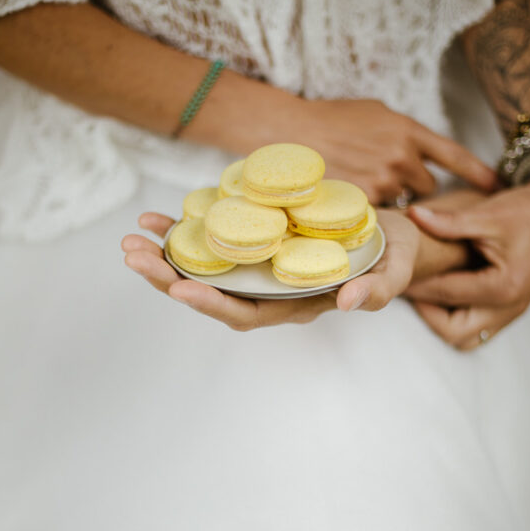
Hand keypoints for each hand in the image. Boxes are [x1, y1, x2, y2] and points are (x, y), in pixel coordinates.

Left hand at [121, 210, 421, 328]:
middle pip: (212, 293)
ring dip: (166, 256)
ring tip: (133, 237)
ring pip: (205, 268)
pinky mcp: (256, 241)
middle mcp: (269, 289)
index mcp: (296, 304)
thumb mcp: (396, 271)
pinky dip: (184, 229)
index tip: (180, 291)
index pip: (248, 314)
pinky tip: (157, 217)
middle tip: (133, 256)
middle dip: (169, 278)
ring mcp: (259, 266)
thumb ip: (376, 291)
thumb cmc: (394, 255)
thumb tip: (347, 304)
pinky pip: (214, 238)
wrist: (390, 234)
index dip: (213, 305)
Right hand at [293, 99, 496, 204]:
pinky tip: (349, 191)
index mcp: (408, 130)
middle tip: (386, 176)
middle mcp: (401, 157)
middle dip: (413, 185)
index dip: (478, 173)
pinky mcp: (362, 202)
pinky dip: (369, 207)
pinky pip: (378, 213)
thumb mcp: (375, 113)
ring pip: (400, 202)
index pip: (455, 156)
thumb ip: (402, 133)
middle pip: (427, 186)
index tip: (495, 185)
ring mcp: (382, 182)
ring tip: (359, 179)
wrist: (290, 133)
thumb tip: (417, 152)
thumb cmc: (329, 120)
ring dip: (388, 197)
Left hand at [405, 163, 529, 348]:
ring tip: (425, 294)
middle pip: (453, 331)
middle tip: (409, 288)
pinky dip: (456, 319)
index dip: (416, 285)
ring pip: (465, 338)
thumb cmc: (527, 211)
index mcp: (502, 286)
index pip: (446, 294)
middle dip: (426, 312)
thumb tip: (412, 215)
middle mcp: (509, 306)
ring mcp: (512, 312)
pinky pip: (477, 330)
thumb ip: (446, 221)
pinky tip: (442, 296)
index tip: (395, 278)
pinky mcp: (510, 310)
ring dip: (441, 322)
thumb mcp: (485, 214)